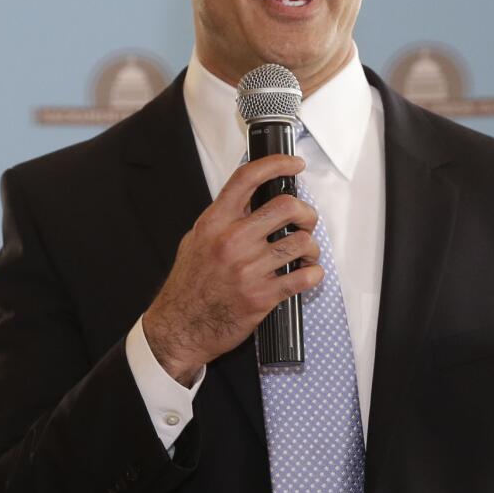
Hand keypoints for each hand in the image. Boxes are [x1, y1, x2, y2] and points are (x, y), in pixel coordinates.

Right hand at [142, 154, 323, 384]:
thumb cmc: (188, 286)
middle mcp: (233, 241)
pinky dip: (313, 274)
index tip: (294, 164)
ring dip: (311, 247)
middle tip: (306, 221)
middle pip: (287, 207)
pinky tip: (307, 274)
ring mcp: (249, 269)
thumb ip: (222, 220)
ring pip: (301, 242)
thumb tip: (251, 200)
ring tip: (305, 254)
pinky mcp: (263, 296)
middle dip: (306, 212)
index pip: (248, 179)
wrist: (180, 328)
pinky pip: (304, 277)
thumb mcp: (196, 241)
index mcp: (215, 222)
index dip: (276, 164)